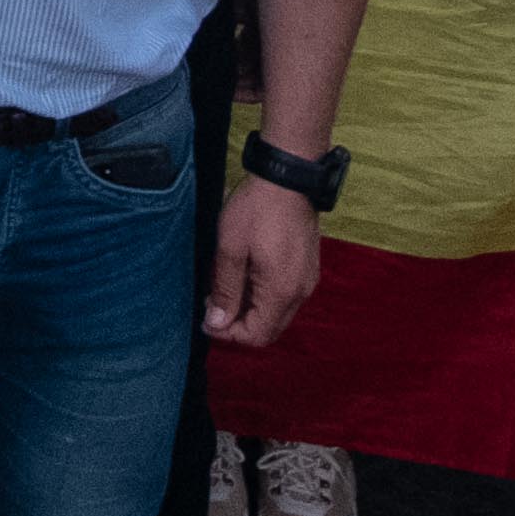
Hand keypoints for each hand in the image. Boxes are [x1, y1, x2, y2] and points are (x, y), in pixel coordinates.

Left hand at [203, 174, 322, 345]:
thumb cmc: (256, 210)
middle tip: (212, 305)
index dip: (228, 334)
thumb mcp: (230, 248)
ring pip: (278, 314)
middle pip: (269, 330)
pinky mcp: (308, 268)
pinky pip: (286, 297)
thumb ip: (225, 290)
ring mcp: (307, 280)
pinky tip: (245, 276)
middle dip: (239, 325)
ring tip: (224, 288)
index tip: (206, 320)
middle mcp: (300, 292)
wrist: (287, 179)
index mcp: (281, 292)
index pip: (257, 336)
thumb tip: (217, 324)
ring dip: (251, 311)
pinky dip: (264, 297)